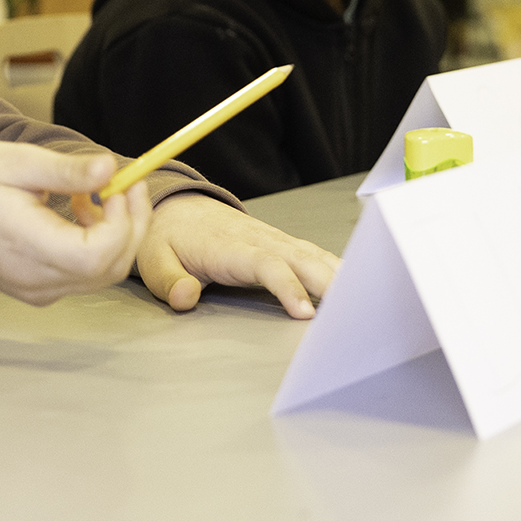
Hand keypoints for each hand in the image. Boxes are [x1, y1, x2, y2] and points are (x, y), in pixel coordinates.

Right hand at [0, 142, 151, 306]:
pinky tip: (79, 214)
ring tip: (92, 195)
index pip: (96, 254)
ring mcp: (38, 290)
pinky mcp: (39, 290)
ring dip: (115, 234)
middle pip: (109, 268)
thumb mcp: (17, 162)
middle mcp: (36, 279)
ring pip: (102, 274)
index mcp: (28, 247)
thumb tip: (110, 168)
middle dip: (131, 225)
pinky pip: (84, 275)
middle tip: (128, 184)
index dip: (122, 222)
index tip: (122, 185)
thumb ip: (66, 170)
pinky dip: (97, 245)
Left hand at [137, 193, 338, 318]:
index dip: (288, 287)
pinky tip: (356, 286)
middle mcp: (258, 239)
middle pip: (301, 259)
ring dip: (340, 275)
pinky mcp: (280, 243)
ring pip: (313, 255)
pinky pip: (313, 255)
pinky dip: (336, 268)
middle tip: (354, 312)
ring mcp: (272, 239)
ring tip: (367, 301)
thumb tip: (186, 297)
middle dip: (329, 283)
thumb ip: (169, 280)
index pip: (266, 264)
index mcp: (230, 246)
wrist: (176, 208)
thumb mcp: (153, 259)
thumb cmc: (168, 237)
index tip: (305, 313)